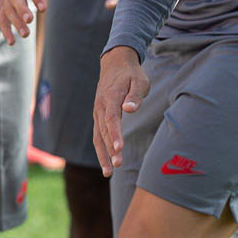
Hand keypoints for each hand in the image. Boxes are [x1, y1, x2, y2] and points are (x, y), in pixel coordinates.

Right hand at [93, 47, 147, 170]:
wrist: (115, 64)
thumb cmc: (131, 74)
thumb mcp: (139, 80)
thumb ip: (135, 95)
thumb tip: (130, 109)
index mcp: (110, 98)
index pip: (111, 119)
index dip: (114, 134)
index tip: (119, 148)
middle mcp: (100, 107)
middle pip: (103, 131)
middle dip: (109, 150)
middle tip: (117, 165)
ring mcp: (97, 112)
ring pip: (98, 137)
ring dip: (103, 155)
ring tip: (108, 173)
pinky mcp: (98, 116)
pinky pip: (98, 135)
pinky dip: (101, 149)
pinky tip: (107, 163)